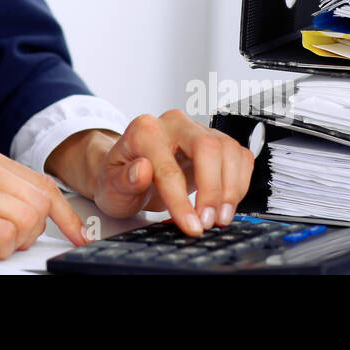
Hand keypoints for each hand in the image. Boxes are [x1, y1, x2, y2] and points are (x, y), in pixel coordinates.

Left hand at [86, 110, 254, 235]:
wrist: (128, 172)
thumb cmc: (119, 178)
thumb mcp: (110, 186)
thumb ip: (123, 179)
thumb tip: (141, 170)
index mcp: (144, 131)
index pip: (169, 167)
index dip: (182, 200)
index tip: (192, 226)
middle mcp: (173, 124)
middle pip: (208, 147)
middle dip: (213, 190)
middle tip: (209, 222)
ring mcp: (197, 130)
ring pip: (228, 150)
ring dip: (230, 189)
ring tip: (219, 218)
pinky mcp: (215, 142)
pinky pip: (239, 156)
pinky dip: (239, 183)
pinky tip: (226, 203)